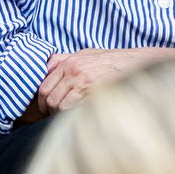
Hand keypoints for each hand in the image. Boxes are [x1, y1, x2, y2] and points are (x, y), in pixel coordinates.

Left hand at [34, 48, 160, 114]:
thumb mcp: (84, 54)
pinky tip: (76, 118)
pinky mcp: (94, 92)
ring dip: (59, 116)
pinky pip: (75, 109)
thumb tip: (45, 68)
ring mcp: (84, 82)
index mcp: (68, 63)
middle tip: (52, 118)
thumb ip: (63, 60)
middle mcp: (73, 72)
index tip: (44, 109)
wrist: (133, 63)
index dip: (41, 102)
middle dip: (49, 111)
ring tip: (64, 119)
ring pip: (60, 106)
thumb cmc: (108, 60)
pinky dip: (72, 116)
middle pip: (50, 98)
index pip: (44, 86)